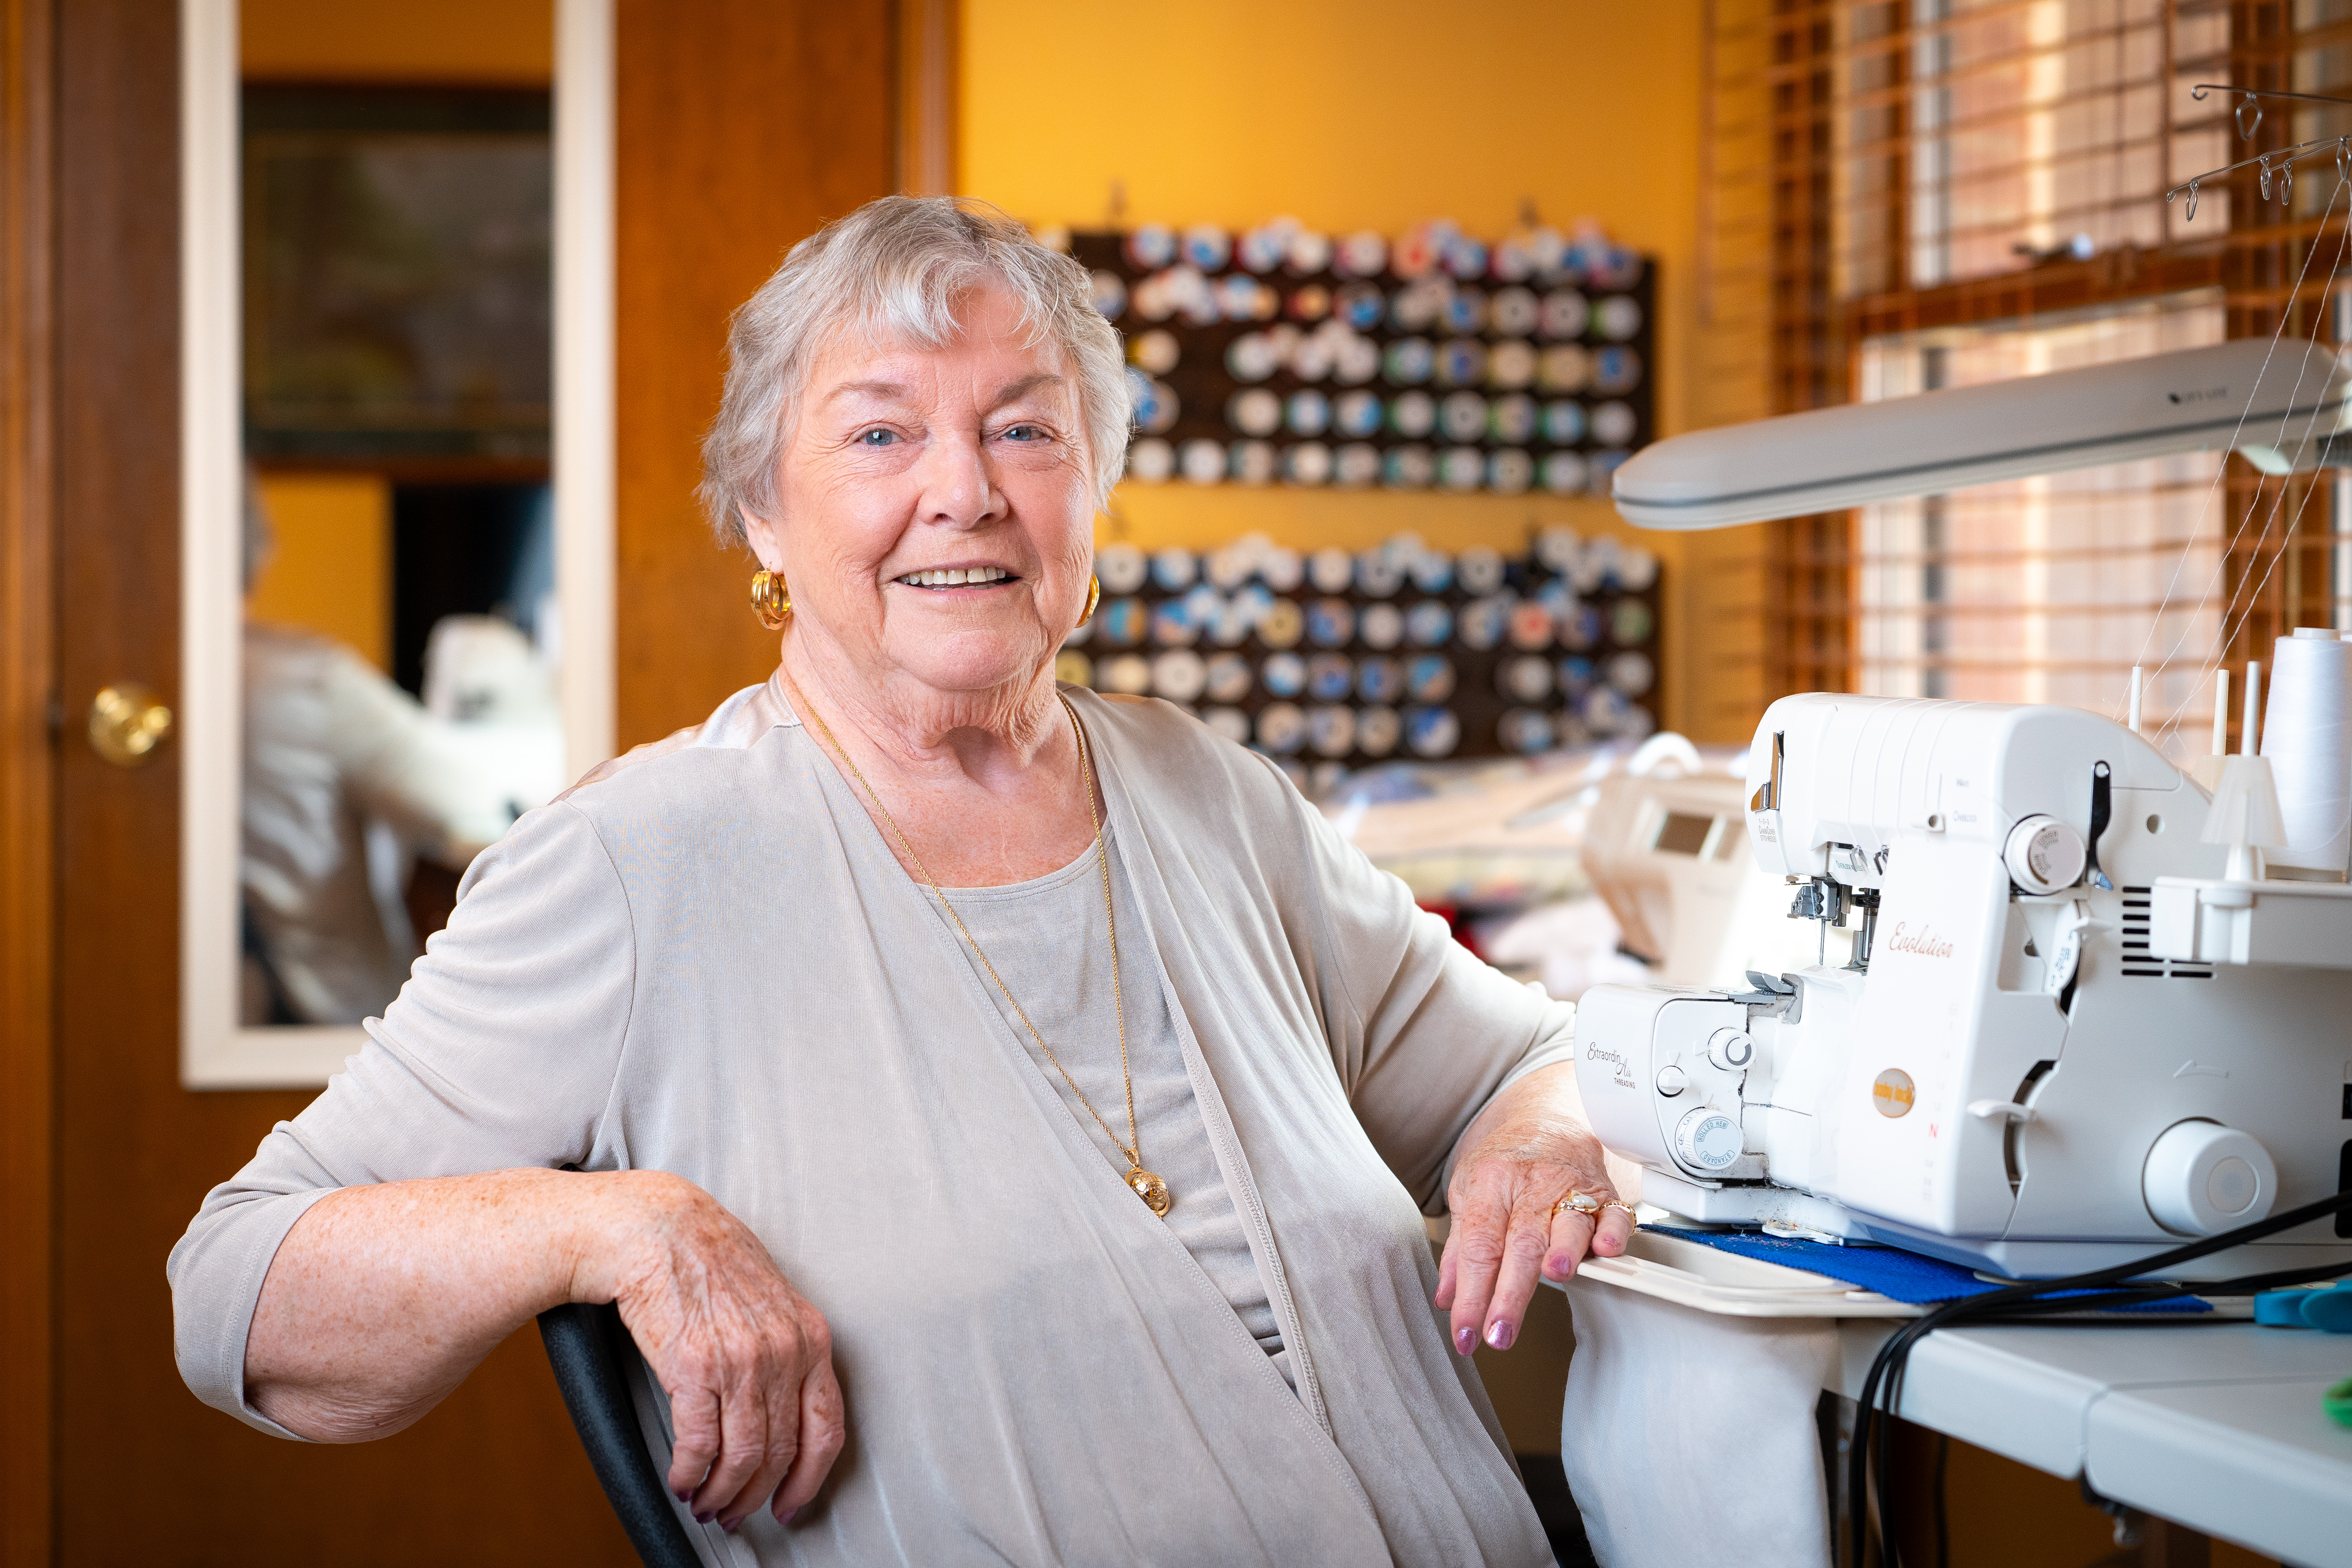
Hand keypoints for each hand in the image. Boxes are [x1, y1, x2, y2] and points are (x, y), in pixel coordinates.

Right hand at [582, 1173, 844, 1530]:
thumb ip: (787, 1351)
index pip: (826, 1428)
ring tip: (706, 1504)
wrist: (657, 1229)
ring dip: (721, 1493)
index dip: (809, 1478)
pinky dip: (691, 1474)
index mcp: (811, 1336)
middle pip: (781, 1451)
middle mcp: (784, 1351)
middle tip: (735, 1513)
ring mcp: (742, 1360)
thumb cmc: (709, 1261)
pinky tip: (682, 1480)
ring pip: (742, 1456)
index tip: (791, 1503)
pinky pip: (700, 1444)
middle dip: (756, 1495)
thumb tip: (783, 1415)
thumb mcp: (771, 1301)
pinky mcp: (694, 1367)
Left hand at [1433, 1063, 1634, 1355]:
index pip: (1479, 1246)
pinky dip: (1613, 1233)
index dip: (1471, 1294)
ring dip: (1565, 1250)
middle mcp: (1531, 1184)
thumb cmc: (1503, 1162)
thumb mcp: (1467, 1193)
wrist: (1544, 1117)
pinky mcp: (1605, 1193)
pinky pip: (1614, 1213)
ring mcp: (1571, 1187)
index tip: (1465, 1332)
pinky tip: (1606, 1251)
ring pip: (1569, 1223)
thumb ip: (1460, 1249)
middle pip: (1521, 1243)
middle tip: (1499, 1334)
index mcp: (1490, 1182)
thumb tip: (1448, 1299)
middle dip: (1511, 1294)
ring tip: (1556, 1277)